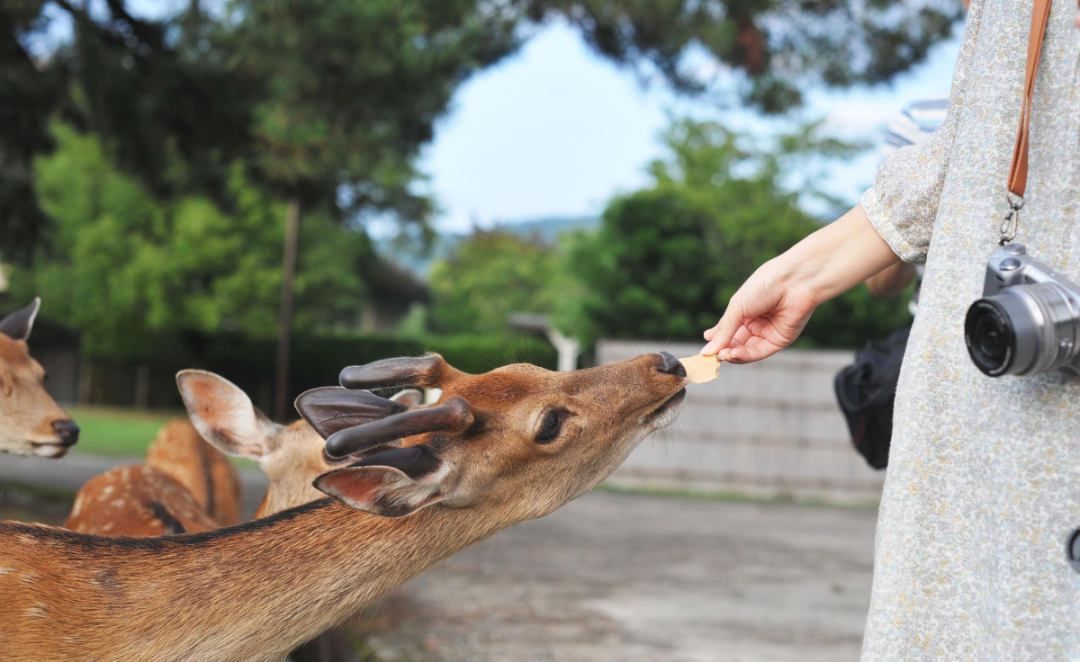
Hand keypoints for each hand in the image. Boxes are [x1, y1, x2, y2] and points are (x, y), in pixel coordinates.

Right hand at [702, 260, 818, 362]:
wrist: (795, 281)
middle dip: (723, 349)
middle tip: (710, 356)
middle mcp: (756, 322)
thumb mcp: (738, 306)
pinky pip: (759, 352)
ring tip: (721, 355)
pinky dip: (745, 356)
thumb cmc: (765, 285)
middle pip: (736, 342)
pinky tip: (733, 354)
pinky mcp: (779, 340)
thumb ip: (724, 330)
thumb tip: (708, 350)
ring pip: (746, 350)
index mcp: (745, 309)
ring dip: (732, 354)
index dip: (717, 339)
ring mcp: (768, 332)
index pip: (728, 329)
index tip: (705, 348)